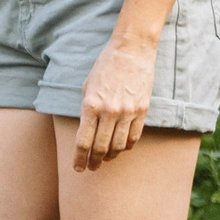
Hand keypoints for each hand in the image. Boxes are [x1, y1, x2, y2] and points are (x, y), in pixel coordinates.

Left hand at [74, 33, 156, 170]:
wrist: (131, 51)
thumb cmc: (104, 68)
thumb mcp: (87, 87)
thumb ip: (86, 111)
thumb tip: (86, 133)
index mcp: (90, 106)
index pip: (83, 142)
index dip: (79, 159)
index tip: (78, 168)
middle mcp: (109, 112)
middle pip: (100, 148)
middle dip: (94, 162)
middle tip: (91, 168)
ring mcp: (127, 112)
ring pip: (118, 146)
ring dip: (110, 157)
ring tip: (105, 160)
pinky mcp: (142, 110)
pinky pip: (134, 136)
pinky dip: (125, 146)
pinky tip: (120, 149)